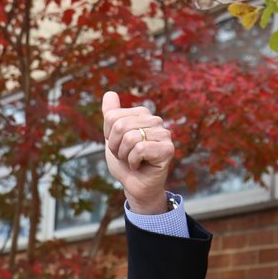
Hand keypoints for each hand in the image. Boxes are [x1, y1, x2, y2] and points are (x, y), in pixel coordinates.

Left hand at [101, 91, 174, 213]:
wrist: (136, 185)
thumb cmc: (126, 162)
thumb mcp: (113, 137)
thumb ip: (111, 115)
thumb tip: (109, 93)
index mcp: (142, 114)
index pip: (112, 117)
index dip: (109, 136)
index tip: (119, 146)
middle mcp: (155, 120)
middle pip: (120, 126)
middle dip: (116, 147)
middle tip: (126, 156)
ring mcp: (164, 134)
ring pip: (129, 138)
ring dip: (124, 155)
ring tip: (133, 161)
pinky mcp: (168, 149)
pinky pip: (139, 149)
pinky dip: (133, 162)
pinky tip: (140, 166)